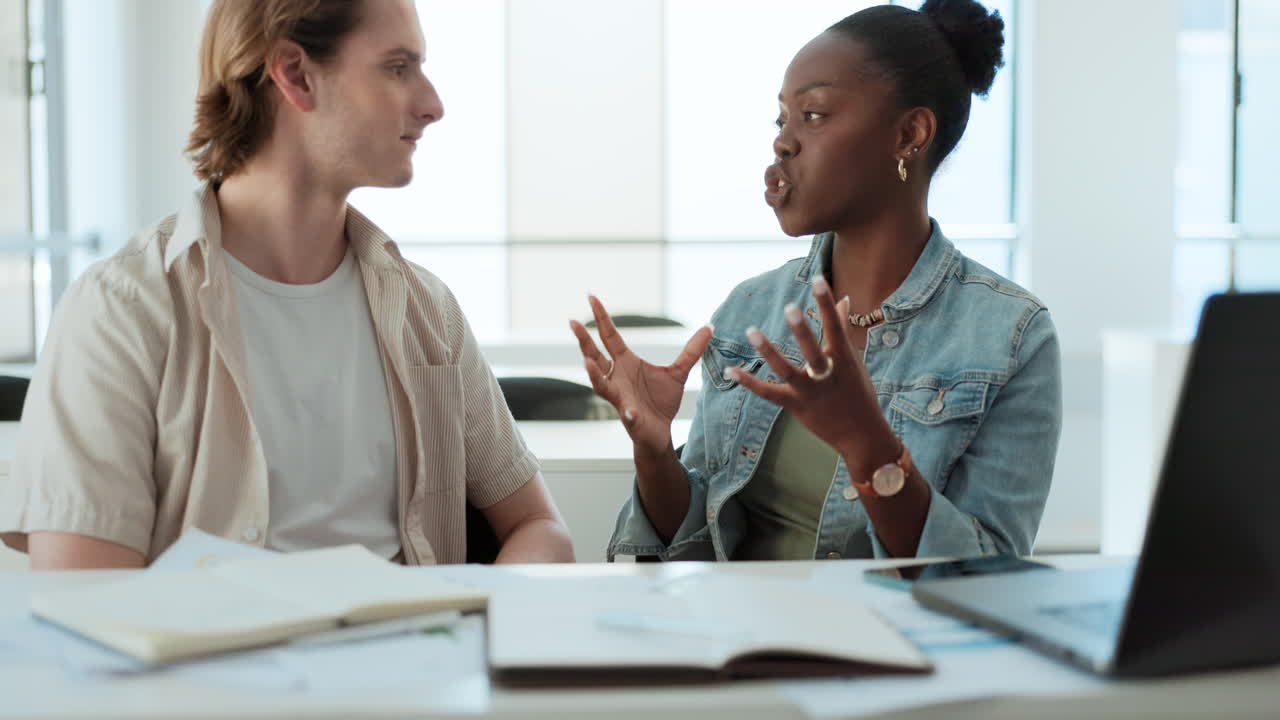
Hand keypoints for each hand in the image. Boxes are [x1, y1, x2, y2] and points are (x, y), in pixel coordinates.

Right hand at [570, 295, 711, 452]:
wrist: (661, 432)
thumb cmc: (662, 401)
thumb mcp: (679, 373)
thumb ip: (691, 351)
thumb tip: (709, 327)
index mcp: (625, 363)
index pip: (609, 336)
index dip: (601, 317)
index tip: (591, 297)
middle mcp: (616, 377)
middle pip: (595, 355)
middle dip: (584, 340)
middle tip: (573, 322)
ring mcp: (620, 398)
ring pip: (601, 385)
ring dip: (595, 375)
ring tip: (588, 363)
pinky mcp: (631, 418)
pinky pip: (628, 415)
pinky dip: (628, 413)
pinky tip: (629, 412)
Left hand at [725, 275, 892, 459]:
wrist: (861, 435)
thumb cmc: (858, 392)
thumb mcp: (853, 360)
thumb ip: (843, 328)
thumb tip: (844, 299)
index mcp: (843, 359)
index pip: (835, 327)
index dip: (827, 303)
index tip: (818, 279)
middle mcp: (826, 375)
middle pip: (813, 351)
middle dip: (802, 331)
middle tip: (789, 307)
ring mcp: (810, 392)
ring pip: (787, 371)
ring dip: (769, 352)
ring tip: (752, 330)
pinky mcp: (796, 406)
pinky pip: (769, 393)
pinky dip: (749, 383)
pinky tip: (731, 371)